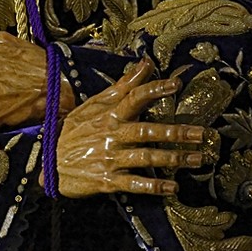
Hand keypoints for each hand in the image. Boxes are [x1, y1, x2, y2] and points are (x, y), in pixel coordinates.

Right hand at [54, 58, 203, 197]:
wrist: (49, 163)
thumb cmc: (76, 131)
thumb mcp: (94, 105)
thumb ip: (123, 86)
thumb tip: (146, 63)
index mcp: (110, 115)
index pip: (134, 98)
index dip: (154, 90)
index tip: (176, 84)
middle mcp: (112, 136)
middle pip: (147, 132)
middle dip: (177, 133)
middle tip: (203, 134)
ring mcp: (111, 159)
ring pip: (146, 158)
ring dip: (174, 159)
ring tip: (198, 159)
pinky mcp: (108, 181)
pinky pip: (134, 184)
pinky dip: (154, 186)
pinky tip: (172, 187)